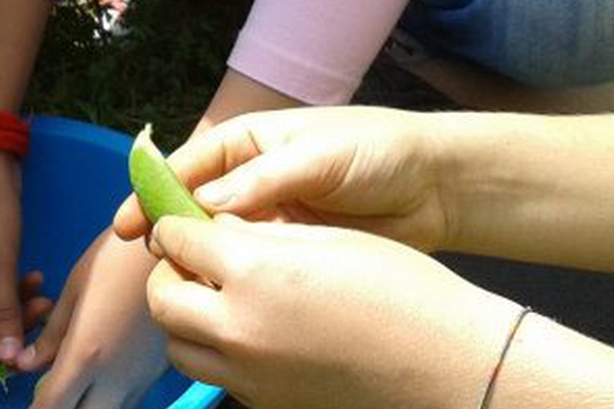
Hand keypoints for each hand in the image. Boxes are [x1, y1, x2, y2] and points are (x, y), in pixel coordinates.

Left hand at [23, 232, 168, 408]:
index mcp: (86, 354)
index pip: (52, 406)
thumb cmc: (117, 259)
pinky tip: (103, 373)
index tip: (29, 403)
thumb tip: (25, 363)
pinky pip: (129, 398)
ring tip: (76, 382)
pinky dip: (110, 396)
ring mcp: (141, 377)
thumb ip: (51, 336)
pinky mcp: (158, 371)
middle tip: (51, 392)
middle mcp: (116, 376)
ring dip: (88, 405)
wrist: (173, 250)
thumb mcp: (75, 291)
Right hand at [114, 106, 451, 252]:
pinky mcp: (290, 253)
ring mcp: (269, 219)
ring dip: (200, 261)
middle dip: (170, 233)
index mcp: (248, 143)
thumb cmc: (378, 151)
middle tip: (156, 264)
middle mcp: (250, 181)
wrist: (437, 187)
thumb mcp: (319, 155)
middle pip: (193, 209)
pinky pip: (251, 267)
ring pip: (218, 243)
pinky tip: (222, 296)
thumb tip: (206, 206)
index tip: (129, 225)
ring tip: (184, 284)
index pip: (187, 167)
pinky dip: (234, 280)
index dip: (153, 194)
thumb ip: (263, 180)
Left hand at [145, 215, 511, 408]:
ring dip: (184, 317)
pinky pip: (216, 375)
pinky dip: (216, 352)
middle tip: (193, 260)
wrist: (450, 364)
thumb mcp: (326, 240)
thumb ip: (260, 235)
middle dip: (169, 273)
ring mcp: (250, 376)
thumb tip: (216, 232)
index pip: (178, 240)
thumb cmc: (402, 291)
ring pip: (180, 346)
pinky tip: (250, 332)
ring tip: (216, 298)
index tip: (184, 222)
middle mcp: (238, 328)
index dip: (177, 225)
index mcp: (252, 273)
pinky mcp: (267, 405)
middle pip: (163, 299)